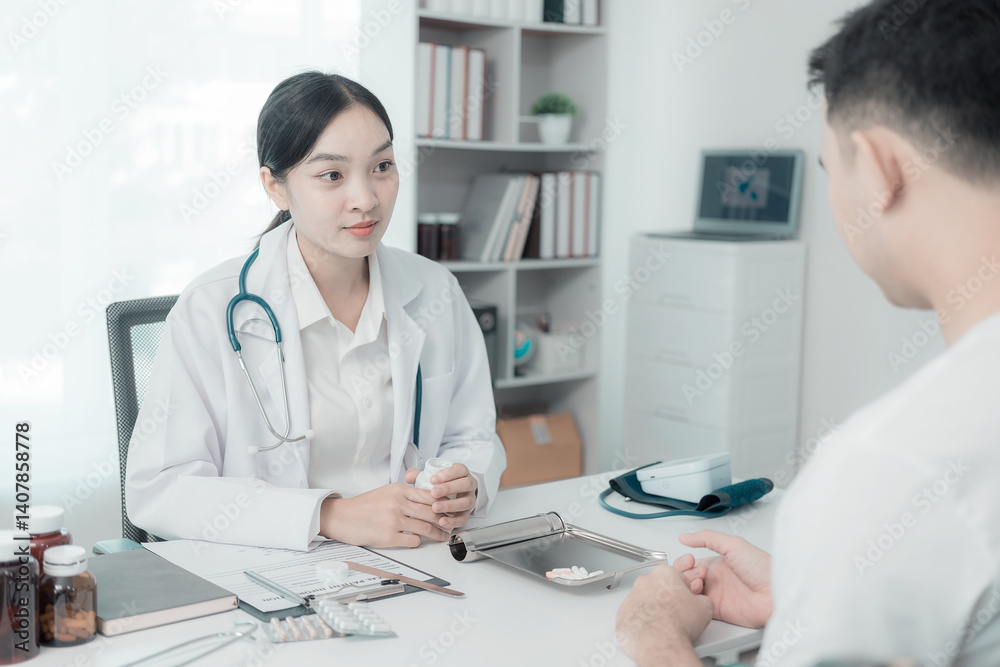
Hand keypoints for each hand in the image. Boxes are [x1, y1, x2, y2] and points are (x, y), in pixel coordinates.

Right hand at [318, 483, 449, 547]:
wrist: (342, 517)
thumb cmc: (364, 506)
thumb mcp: (386, 492)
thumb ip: (406, 494)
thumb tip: (429, 500)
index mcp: (399, 490)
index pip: (429, 495)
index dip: (443, 503)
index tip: (450, 508)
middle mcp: (398, 503)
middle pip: (431, 512)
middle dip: (445, 520)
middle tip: (451, 524)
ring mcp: (394, 520)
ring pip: (426, 527)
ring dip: (438, 533)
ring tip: (443, 536)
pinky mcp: (388, 537)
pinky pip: (413, 541)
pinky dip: (419, 542)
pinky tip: (419, 541)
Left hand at [404, 463, 478, 530]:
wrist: (452, 496)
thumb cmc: (441, 485)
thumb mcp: (432, 477)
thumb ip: (419, 475)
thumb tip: (409, 477)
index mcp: (462, 473)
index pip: (460, 470)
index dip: (448, 474)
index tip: (432, 479)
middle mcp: (469, 485)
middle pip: (465, 484)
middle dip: (449, 488)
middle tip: (434, 493)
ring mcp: (470, 500)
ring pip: (466, 502)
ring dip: (450, 505)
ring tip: (435, 508)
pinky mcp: (467, 514)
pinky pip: (464, 518)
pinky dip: (453, 521)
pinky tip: (442, 522)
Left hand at [616, 565, 713, 666]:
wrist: (661, 642)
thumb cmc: (679, 624)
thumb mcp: (705, 607)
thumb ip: (702, 598)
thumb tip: (701, 602)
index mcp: (664, 573)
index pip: (676, 577)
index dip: (683, 589)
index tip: (685, 598)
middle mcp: (644, 582)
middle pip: (657, 587)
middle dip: (665, 598)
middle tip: (675, 612)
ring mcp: (631, 597)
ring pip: (643, 601)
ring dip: (651, 609)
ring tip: (663, 623)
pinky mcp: (622, 614)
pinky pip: (632, 616)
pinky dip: (639, 622)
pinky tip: (650, 629)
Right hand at [672, 530, 772, 628]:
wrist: (776, 594)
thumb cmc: (763, 568)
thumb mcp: (734, 545)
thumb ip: (707, 538)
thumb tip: (685, 537)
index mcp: (717, 563)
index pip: (691, 563)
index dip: (685, 562)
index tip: (690, 560)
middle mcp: (715, 579)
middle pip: (687, 577)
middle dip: (685, 574)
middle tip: (698, 573)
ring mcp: (715, 595)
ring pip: (689, 592)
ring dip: (688, 586)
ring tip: (699, 584)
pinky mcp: (717, 611)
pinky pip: (697, 607)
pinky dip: (692, 601)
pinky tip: (698, 595)